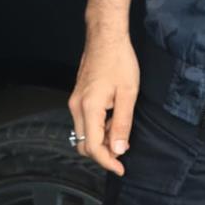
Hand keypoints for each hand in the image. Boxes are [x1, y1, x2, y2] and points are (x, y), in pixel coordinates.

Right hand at [67, 26, 139, 175]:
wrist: (106, 36)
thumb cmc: (119, 60)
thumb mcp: (128, 93)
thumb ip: (123, 123)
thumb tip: (119, 150)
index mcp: (89, 108)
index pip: (93, 147)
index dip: (107, 162)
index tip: (121, 168)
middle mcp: (76, 107)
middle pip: (84, 144)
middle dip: (103, 153)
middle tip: (123, 150)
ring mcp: (75, 101)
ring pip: (83, 133)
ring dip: (100, 139)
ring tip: (121, 132)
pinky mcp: (78, 96)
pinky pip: (84, 121)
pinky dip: (97, 127)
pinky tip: (113, 118)